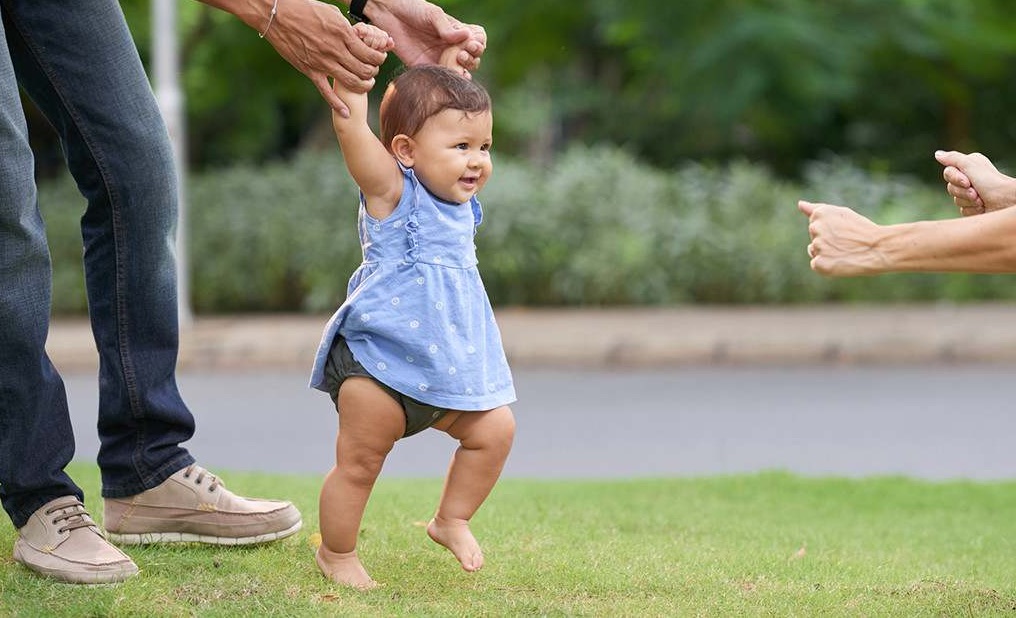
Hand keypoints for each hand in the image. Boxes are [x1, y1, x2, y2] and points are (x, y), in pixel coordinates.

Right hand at [259, 0, 393, 115]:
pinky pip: (326, 92)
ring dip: (363, 87)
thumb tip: (358, 33)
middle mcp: (335, 50)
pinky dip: (337, 105)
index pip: (370, 53)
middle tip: (373, 71)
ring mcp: (322, 62)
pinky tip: (346, 112)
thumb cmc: (305, 9)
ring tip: (366, 84)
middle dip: (373, 73)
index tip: (380, 57)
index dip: (379, 58)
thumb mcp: (332, 13)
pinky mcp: (310, 71)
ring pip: (351, 83)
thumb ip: (346, 26)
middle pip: (364, 70)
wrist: (277, 15)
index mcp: (343, 33)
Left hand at [367, 0, 485, 77]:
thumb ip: (448, 28)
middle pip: (472, 59)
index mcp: (457, 32)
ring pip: (461, 71)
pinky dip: (449, 80)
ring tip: (458, 62)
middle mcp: (452, 47)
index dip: (479, 45)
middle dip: (472, 58)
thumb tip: (467, 36)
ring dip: (464, 70)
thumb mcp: (433, 15)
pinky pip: (442, 78)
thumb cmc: (414, 9)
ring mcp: (441, 59)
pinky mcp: (427, 68)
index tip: (472, 43)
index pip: (478, 41)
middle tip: (462, 54)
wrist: (390, 15)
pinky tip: (452, 76)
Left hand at [798, 200, 885, 276]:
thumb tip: (800, 204)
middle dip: (826, 241)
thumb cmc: (862, 230)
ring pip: (814, 251)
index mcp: (820, 213)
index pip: (814, 224)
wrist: (879, 249)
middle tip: (846, 242)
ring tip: (844, 252)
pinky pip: (816, 264)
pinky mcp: (819, 263)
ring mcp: (817, 246)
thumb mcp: (841, 214)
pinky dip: (826, 266)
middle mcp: (815, 228)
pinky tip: (840, 262)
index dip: (830, 230)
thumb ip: (817, 209)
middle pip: (813, 238)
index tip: (843, 230)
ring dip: (826, 253)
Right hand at [935, 150, 1015, 216]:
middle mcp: (970, 179)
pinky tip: (982, 207)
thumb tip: (937, 154)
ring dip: (969, 201)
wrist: (1006, 201)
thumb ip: (952, 158)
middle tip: (976, 192)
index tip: (968, 181)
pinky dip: (972, 210)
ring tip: (982, 200)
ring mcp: (972, 194)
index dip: (955, 179)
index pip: (948, 173)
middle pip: (950, 188)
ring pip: (956, 200)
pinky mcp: (974, 207)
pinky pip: (963, 210)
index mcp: (969, 167)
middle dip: (963, 192)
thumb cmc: (991, 182)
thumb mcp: (970, 164)